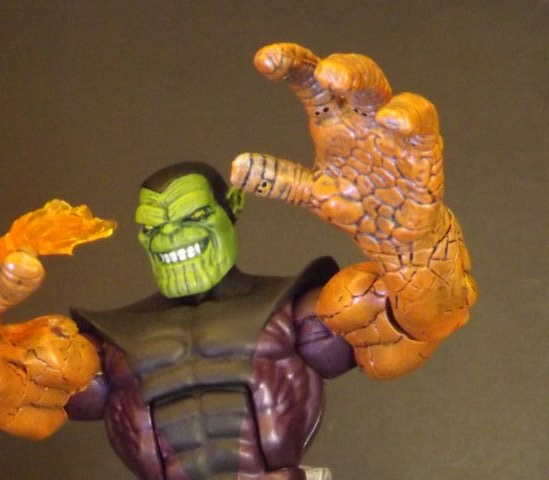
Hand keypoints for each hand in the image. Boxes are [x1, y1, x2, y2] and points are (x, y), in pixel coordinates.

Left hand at [232, 44, 475, 376]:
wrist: (398, 240)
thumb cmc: (359, 206)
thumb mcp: (312, 194)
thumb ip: (278, 179)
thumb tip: (237, 168)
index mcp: (334, 124)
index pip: (310, 83)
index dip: (291, 65)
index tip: (265, 60)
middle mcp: (362, 119)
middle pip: (351, 76)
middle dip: (335, 68)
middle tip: (316, 71)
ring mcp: (393, 131)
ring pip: (382, 91)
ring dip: (361, 80)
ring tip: (337, 80)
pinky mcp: (422, 149)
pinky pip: (419, 121)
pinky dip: (407, 116)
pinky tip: (389, 120)